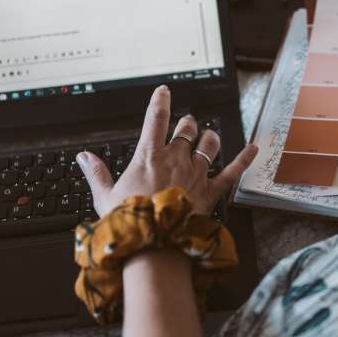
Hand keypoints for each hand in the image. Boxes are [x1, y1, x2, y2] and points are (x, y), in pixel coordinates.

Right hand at [76, 85, 257, 216]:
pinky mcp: (210, 192)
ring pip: (209, 144)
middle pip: (186, 129)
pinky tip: (254, 148)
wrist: (153, 244)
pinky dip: (244, 158)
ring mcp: (195, 174)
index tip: (164, 91)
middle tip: (186, 125)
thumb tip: (84, 156)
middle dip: (187, 123)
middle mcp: (175, 159)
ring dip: (209, 137)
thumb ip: (96, 173)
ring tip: (207, 137)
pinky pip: (232, 171)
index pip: (157, 119)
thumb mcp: (104, 197)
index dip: (161, 101)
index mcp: (149, 157)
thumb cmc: (129, 222)